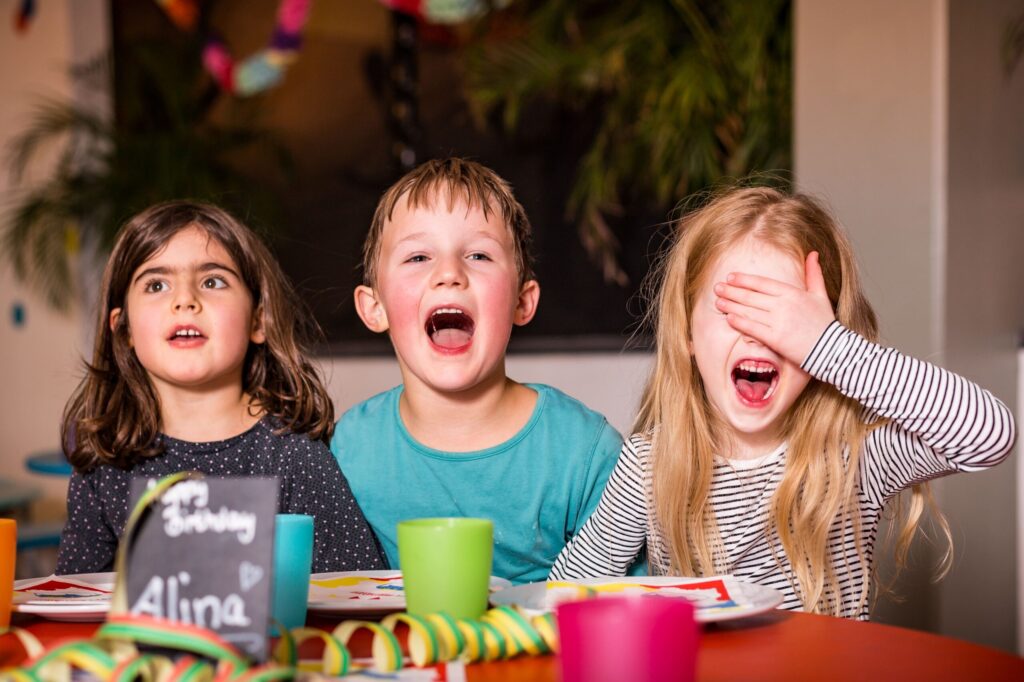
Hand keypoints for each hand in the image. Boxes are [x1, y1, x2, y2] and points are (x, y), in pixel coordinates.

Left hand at [713, 251, 835, 364]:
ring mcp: (778, 322)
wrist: (833, 349)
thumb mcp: (821, 295)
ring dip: (731, 306)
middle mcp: (783, 305)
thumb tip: (813, 253)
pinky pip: (753, 328)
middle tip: (717, 288)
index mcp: (792, 292)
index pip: (762, 283)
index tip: (730, 277)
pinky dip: (739, 322)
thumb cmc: (825, 323)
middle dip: (731, 291)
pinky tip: (728, 318)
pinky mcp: (776, 339)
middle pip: (751, 296)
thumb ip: (814, 274)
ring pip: (749, 311)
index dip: (744, 280)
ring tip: (718, 302)